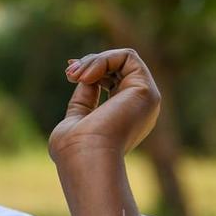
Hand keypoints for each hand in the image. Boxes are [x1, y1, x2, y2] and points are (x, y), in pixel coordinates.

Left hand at [48, 48, 160, 164]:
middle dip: (90, 62)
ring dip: (94, 60)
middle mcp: (138, 108)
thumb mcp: (76, 118)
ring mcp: (145, 99)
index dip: (91, 70)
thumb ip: (84, 99)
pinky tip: (87, 76)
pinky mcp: (146, 91)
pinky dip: (104, 59)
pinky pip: (128, 56)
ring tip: (74, 75)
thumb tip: (82, 76)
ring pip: (124, 59)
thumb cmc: (74, 150)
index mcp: (123, 118)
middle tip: (70, 73)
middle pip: (118, 68)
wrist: (85, 158)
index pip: (111, 81)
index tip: (69, 73)